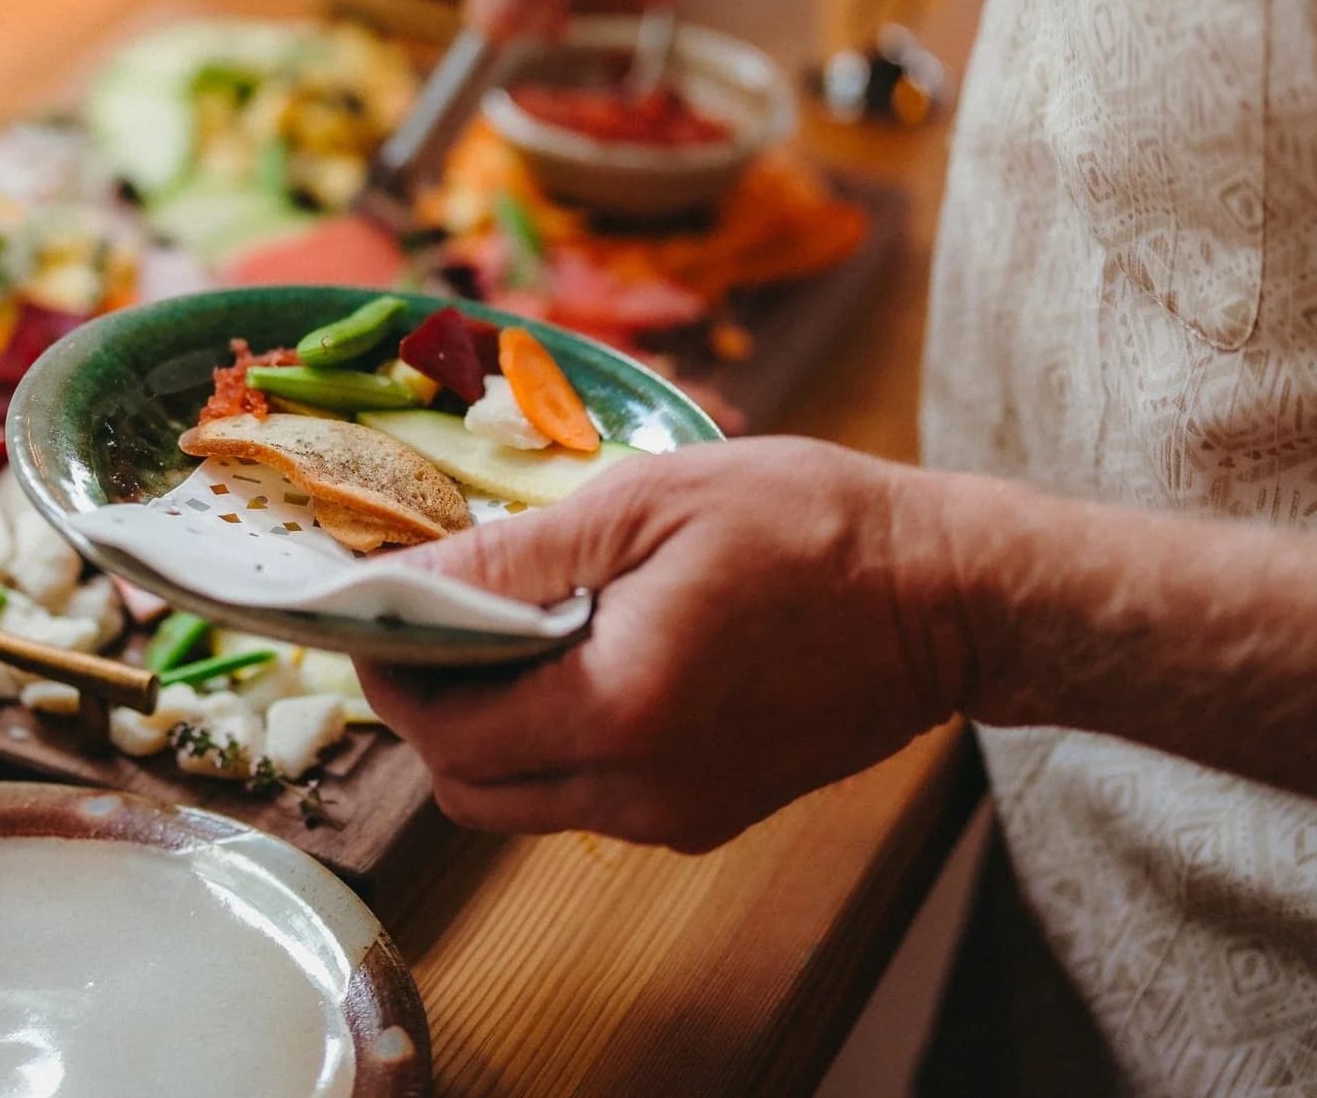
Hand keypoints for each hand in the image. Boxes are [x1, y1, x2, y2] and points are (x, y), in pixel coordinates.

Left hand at [356, 439, 970, 850]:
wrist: (945, 597)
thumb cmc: (809, 524)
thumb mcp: (649, 503)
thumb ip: (514, 556)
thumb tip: (404, 580)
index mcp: (618, 709)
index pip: (445, 727)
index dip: (388, 669)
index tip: (371, 608)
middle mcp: (639, 790)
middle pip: (468, 785)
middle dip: (427, 708)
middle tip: (430, 621)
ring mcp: (677, 814)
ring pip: (522, 800)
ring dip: (488, 729)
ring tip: (506, 633)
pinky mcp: (708, 814)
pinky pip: (586, 797)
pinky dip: (553, 742)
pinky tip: (581, 660)